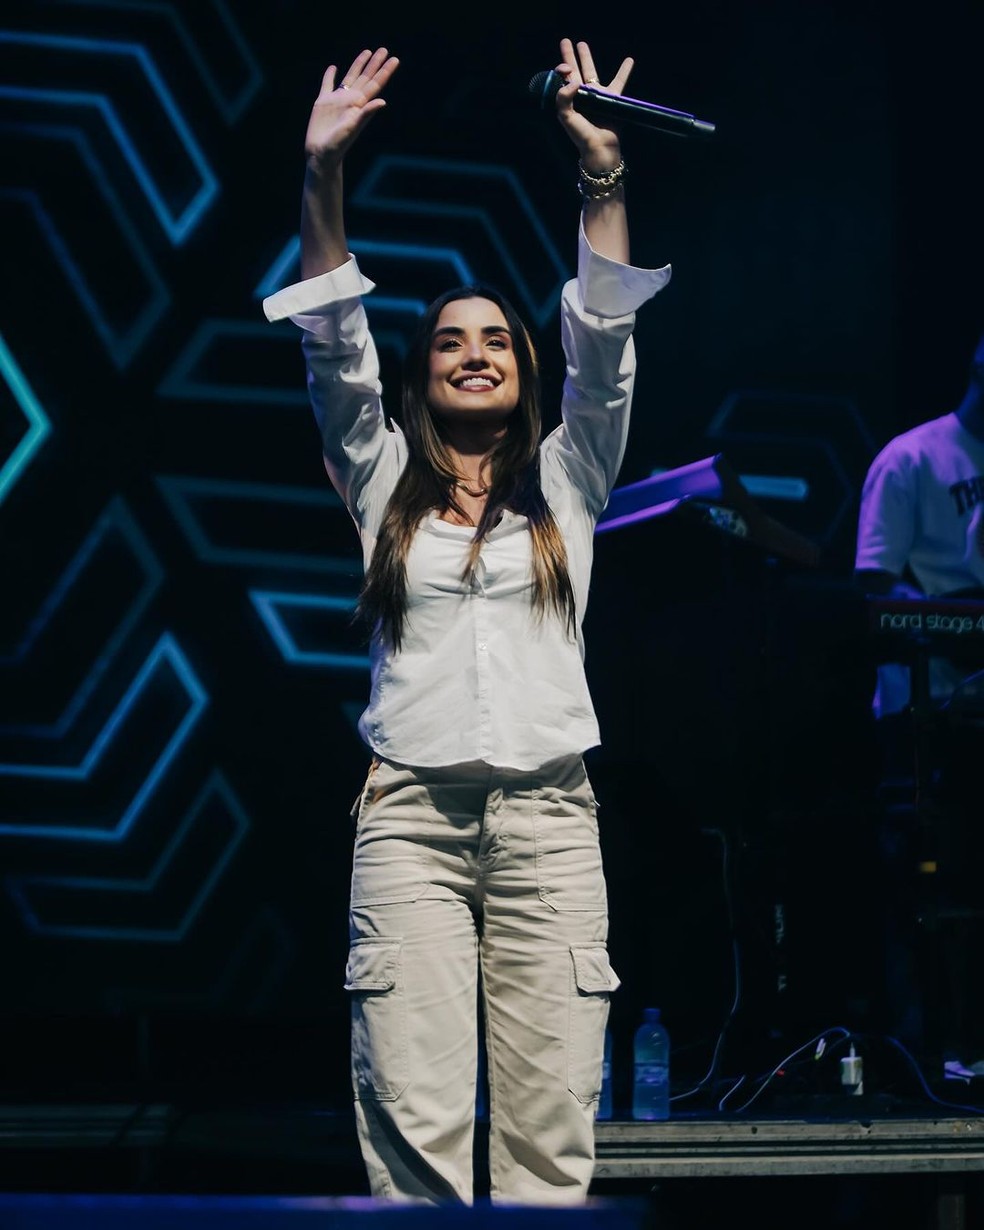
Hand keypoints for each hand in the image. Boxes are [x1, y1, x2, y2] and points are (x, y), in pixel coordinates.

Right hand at [304, 47, 398, 169]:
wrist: (321, 154)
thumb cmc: (338, 144)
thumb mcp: (353, 128)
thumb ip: (366, 113)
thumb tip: (382, 101)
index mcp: (360, 105)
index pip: (375, 84)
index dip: (385, 71)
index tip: (394, 59)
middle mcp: (351, 101)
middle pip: (366, 78)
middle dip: (375, 64)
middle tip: (384, 50)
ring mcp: (337, 101)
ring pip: (350, 77)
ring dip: (358, 65)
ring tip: (367, 52)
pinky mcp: (322, 103)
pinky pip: (327, 85)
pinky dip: (330, 75)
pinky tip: (333, 67)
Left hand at [552, 38, 632, 169]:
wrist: (600, 148)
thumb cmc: (581, 135)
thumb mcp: (566, 118)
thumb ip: (563, 98)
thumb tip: (573, 80)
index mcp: (569, 100)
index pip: (563, 79)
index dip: (563, 69)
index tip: (565, 68)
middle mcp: (582, 96)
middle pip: (574, 71)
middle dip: (569, 57)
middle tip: (565, 41)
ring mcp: (597, 97)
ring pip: (591, 72)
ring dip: (587, 58)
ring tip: (583, 44)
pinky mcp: (612, 99)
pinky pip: (619, 82)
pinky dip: (624, 71)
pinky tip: (629, 60)